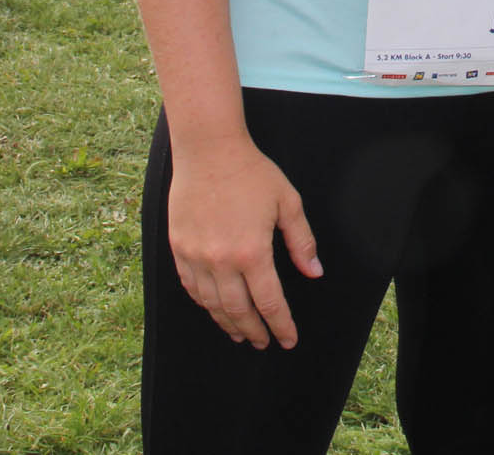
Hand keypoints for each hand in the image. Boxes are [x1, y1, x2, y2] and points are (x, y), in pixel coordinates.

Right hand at [166, 138, 323, 349]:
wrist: (208, 150)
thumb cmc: (251, 173)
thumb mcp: (288, 203)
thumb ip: (301, 242)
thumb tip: (314, 272)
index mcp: (252, 252)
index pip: (270, 303)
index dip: (281, 325)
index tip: (288, 339)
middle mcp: (221, 261)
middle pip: (239, 311)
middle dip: (254, 332)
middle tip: (263, 343)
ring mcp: (196, 256)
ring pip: (212, 304)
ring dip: (228, 323)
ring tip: (240, 333)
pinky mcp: (179, 248)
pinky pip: (191, 287)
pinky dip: (205, 303)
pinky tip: (214, 308)